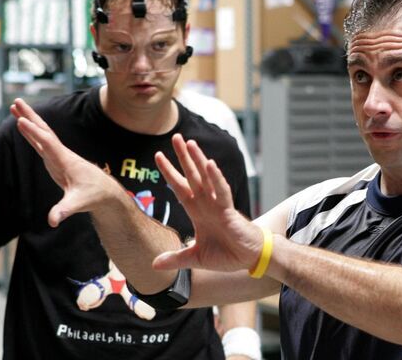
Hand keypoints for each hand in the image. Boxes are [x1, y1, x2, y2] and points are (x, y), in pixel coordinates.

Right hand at [10, 98, 119, 226]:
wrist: (105, 192)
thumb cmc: (94, 196)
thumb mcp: (79, 204)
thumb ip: (65, 210)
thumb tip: (53, 220)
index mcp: (66, 161)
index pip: (48, 144)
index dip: (35, 133)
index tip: (21, 121)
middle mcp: (62, 154)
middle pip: (44, 131)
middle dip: (31, 117)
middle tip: (17, 101)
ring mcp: (58, 155)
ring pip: (42, 134)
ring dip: (29, 120)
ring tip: (15, 106)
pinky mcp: (55, 160)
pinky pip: (41, 142)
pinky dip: (31, 133)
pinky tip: (23, 125)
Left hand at [152, 134, 262, 271]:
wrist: (248, 259)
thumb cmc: (226, 254)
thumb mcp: (195, 258)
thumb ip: (176, 258)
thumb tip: (153, 264)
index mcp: (197, 211)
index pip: (179, 187)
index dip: (169, 172)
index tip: (158, 156)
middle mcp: (206, 203)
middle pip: (191, 175)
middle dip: (183, 157)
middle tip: (175, 137)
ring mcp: (217, 204)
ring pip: (206, 177)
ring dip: (198, 160)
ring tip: (190, 143)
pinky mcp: (229, 210)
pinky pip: (221, 190)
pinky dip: (215, 177)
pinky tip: (209, 164)